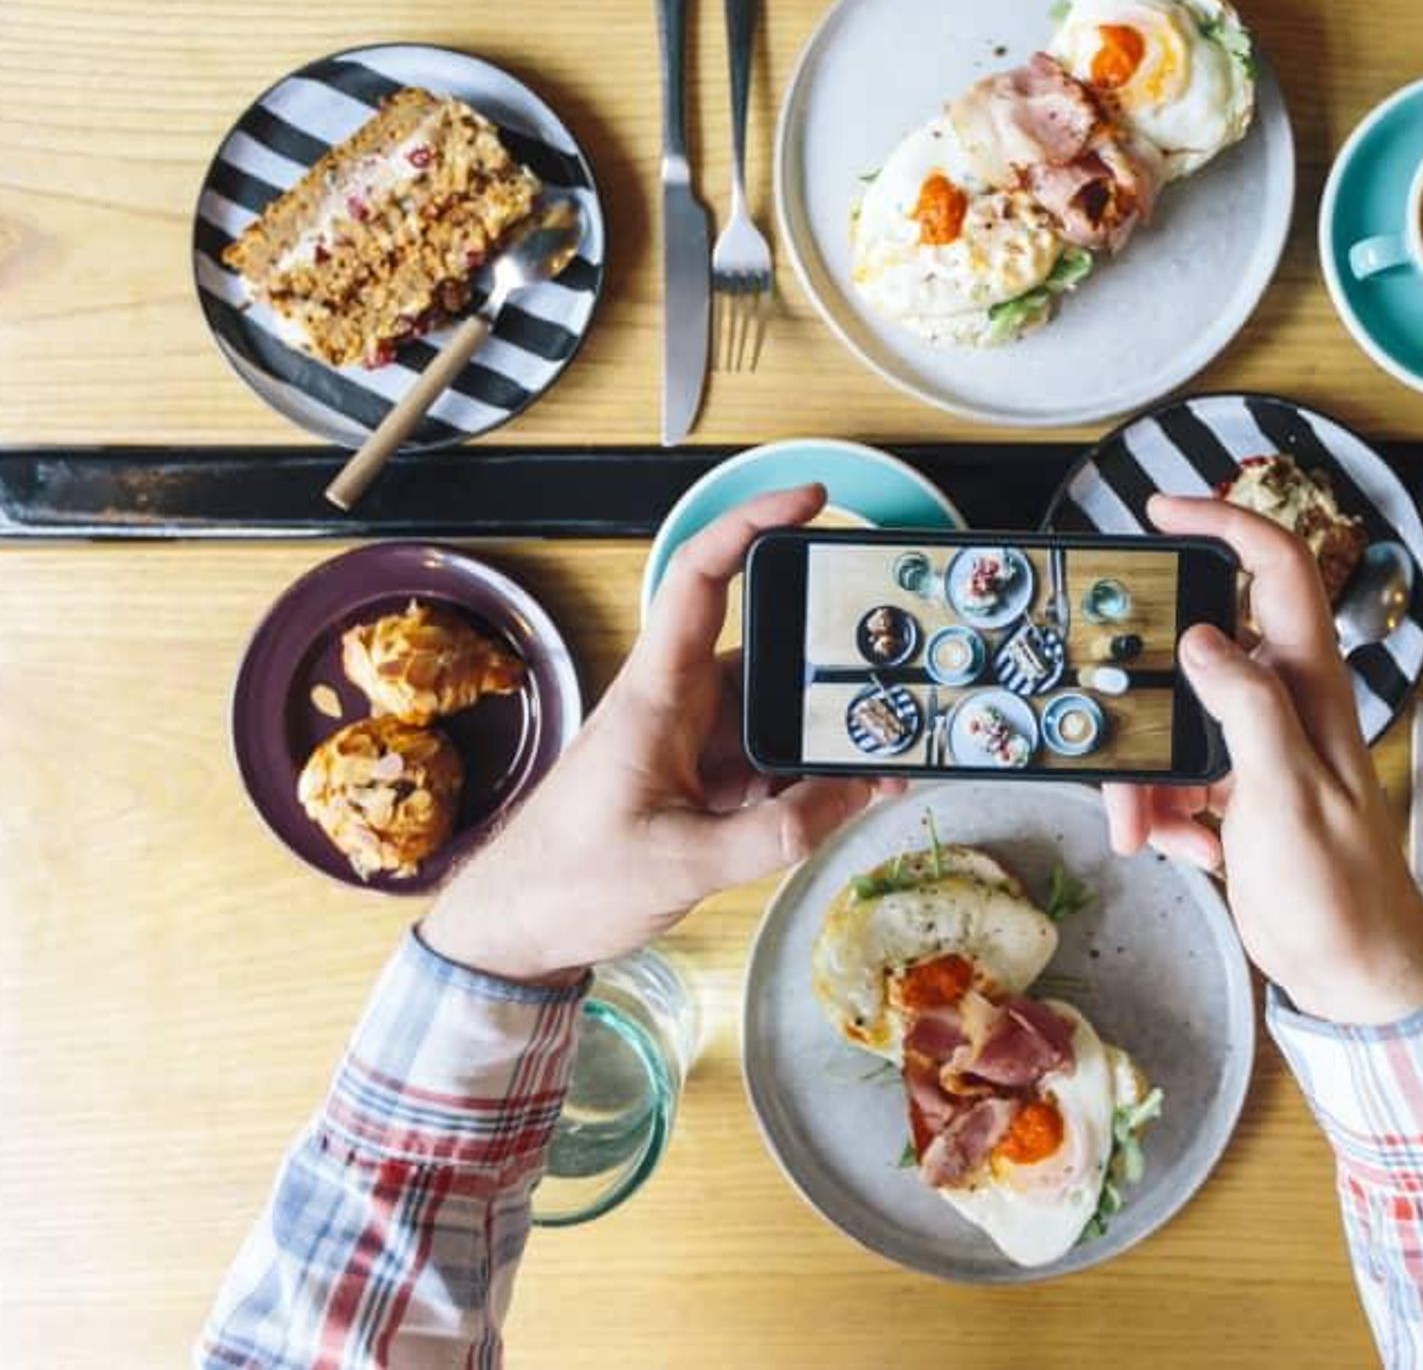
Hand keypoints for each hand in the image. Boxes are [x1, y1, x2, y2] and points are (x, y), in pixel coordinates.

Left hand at [422, 485, 888, 983]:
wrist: (516, 929)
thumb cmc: (567, 882)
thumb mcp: (682, 865)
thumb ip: (776, 834)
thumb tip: (856, 796)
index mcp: (655, 693)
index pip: (700, 577)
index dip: (752, 524)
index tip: (809, 502)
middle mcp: (677, 702)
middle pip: (767, 648)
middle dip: (832, 654)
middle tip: (896, 660)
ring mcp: (692, 741)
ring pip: (778, 711)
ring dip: (828, 730)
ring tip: (892, 747)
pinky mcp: (702, 779)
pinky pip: (772, 759)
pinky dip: (813, 774)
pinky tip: (856, 792)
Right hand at [1102, 496, 1422, 1025]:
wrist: (1351, 974)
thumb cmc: (1339, 888)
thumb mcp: (1286, 794)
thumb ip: (1248, 708)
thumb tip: (1204, 638)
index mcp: (1310, 686)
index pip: (1277, 570)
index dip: (1225, 525)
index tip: (1162, 511)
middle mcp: (1285, 705)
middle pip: (1198, 656)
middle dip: (1144, 695)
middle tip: (1103, 723)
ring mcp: (1260, 751)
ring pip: (1177, 726)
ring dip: (1146, 774)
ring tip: (1140, 828)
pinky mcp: (1239, 795)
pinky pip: (1179, 779)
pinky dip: (1164, 811)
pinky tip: (1178, 847)